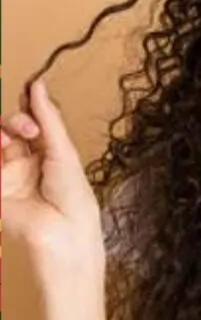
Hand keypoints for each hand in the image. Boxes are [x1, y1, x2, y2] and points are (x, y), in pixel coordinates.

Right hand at [2, 79, 104, 277]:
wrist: (64, 234)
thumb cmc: (74, 198)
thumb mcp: (63, 152)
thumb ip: (48, 119)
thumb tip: (37, 85)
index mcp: (48, 153)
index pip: (30, 122)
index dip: (28, 108)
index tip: (29, 92)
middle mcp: (26, 162)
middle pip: (9, 128)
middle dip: (16, 121)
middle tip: (28, 131)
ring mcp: (7, 175)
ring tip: (5, 141)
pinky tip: (0, 149)